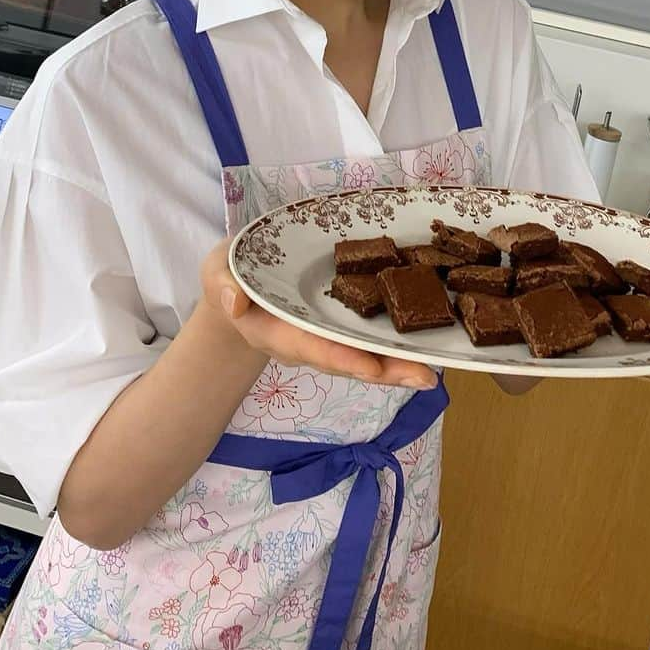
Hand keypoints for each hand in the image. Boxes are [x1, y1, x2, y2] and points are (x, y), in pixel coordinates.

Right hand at [200, 239, 436, 389]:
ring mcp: (324, 337)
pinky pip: (366, 339)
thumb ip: (223, 286)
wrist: (237, 289)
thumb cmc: (230, 277)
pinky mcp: (338, 326)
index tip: (372, 369)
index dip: (342, 358)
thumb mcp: (217, 271)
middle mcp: (306, 341)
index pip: (312, 348)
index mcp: (276, 331)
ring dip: (397, 366)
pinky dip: (394, 347)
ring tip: (432, 372)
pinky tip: (424, 349)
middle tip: (424, 378)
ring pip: (363, 355)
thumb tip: (235, 304)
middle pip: (348, 361)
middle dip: (385, 371)